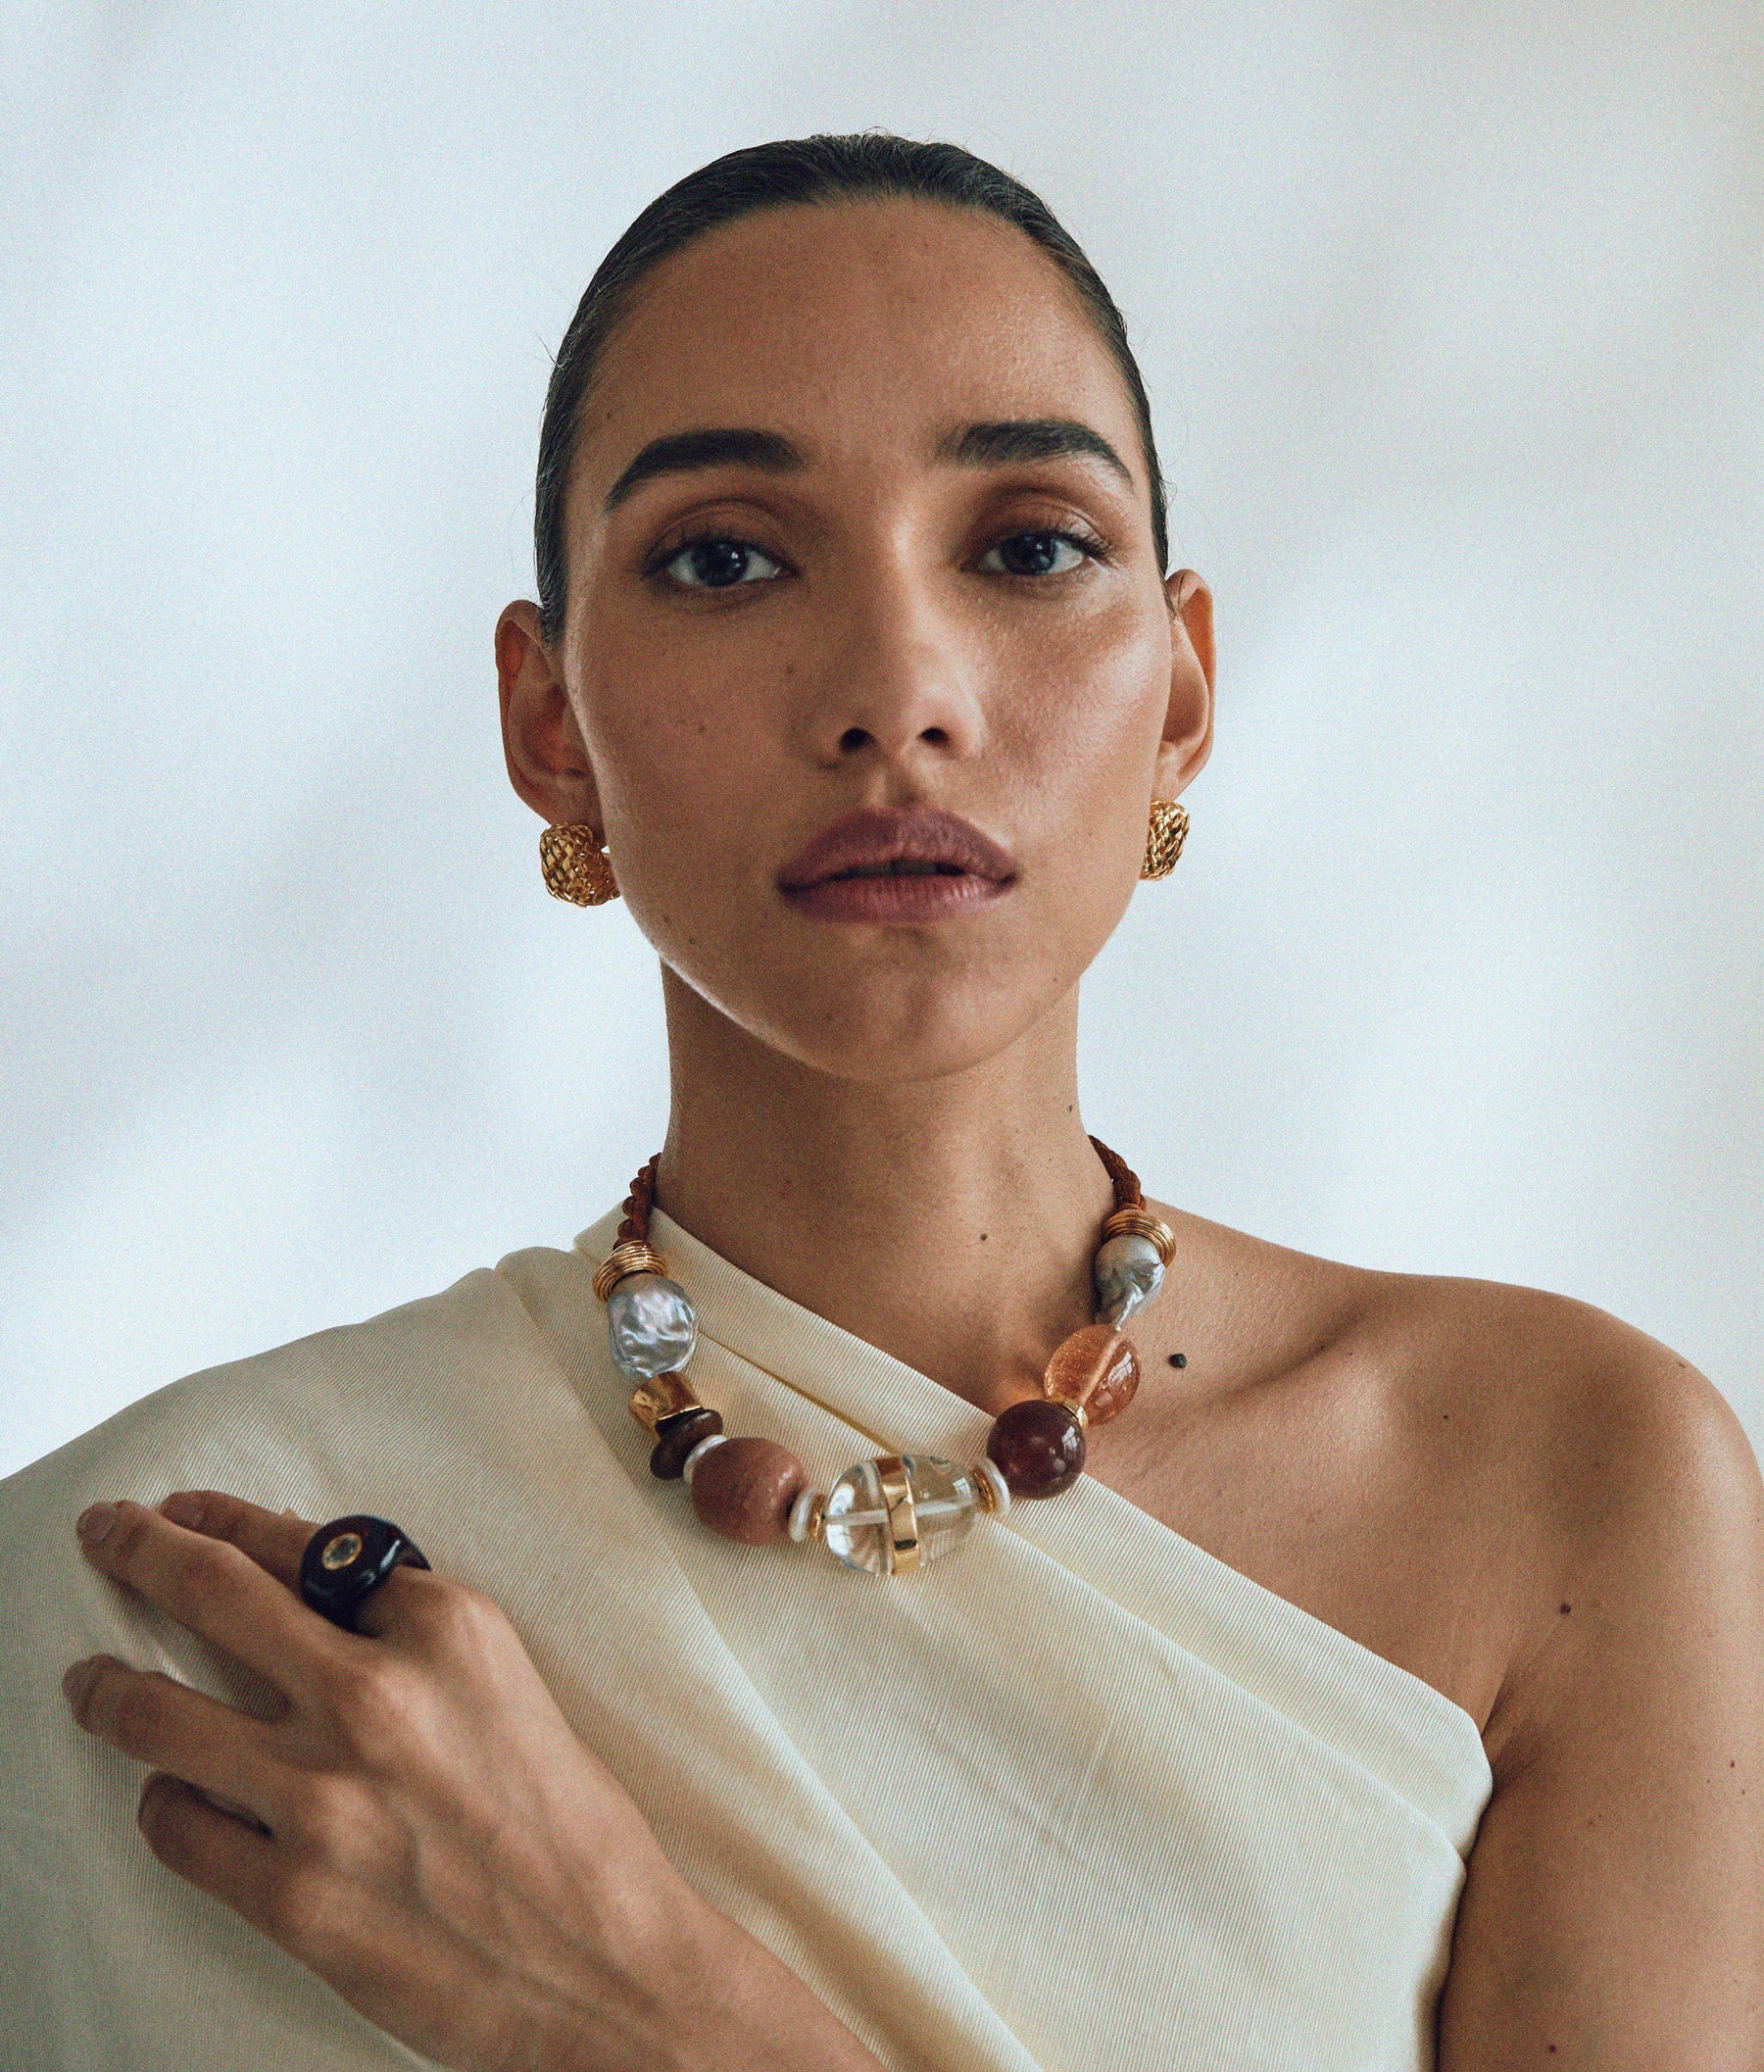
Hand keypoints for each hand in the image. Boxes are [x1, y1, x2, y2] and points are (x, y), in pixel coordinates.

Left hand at [60, 1491, 722, 2071]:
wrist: (604, 1964)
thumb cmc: (567, 1828)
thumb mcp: (505, 1686)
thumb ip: (412, 1637)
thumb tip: (312, 1601)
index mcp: (447, 1629)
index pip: (306, 1546)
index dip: (230, 1519)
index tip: (189, 1511)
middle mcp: (375, 1695)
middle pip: (213, 1592)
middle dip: (143, 1549)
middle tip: (109, 1533)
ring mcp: (323, 1796)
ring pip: (157, 1713)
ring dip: (108, 1690)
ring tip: (91, 1683)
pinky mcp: (291, 1894)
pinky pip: (178, 1826)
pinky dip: (168, 1805)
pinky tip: (177, 1799)